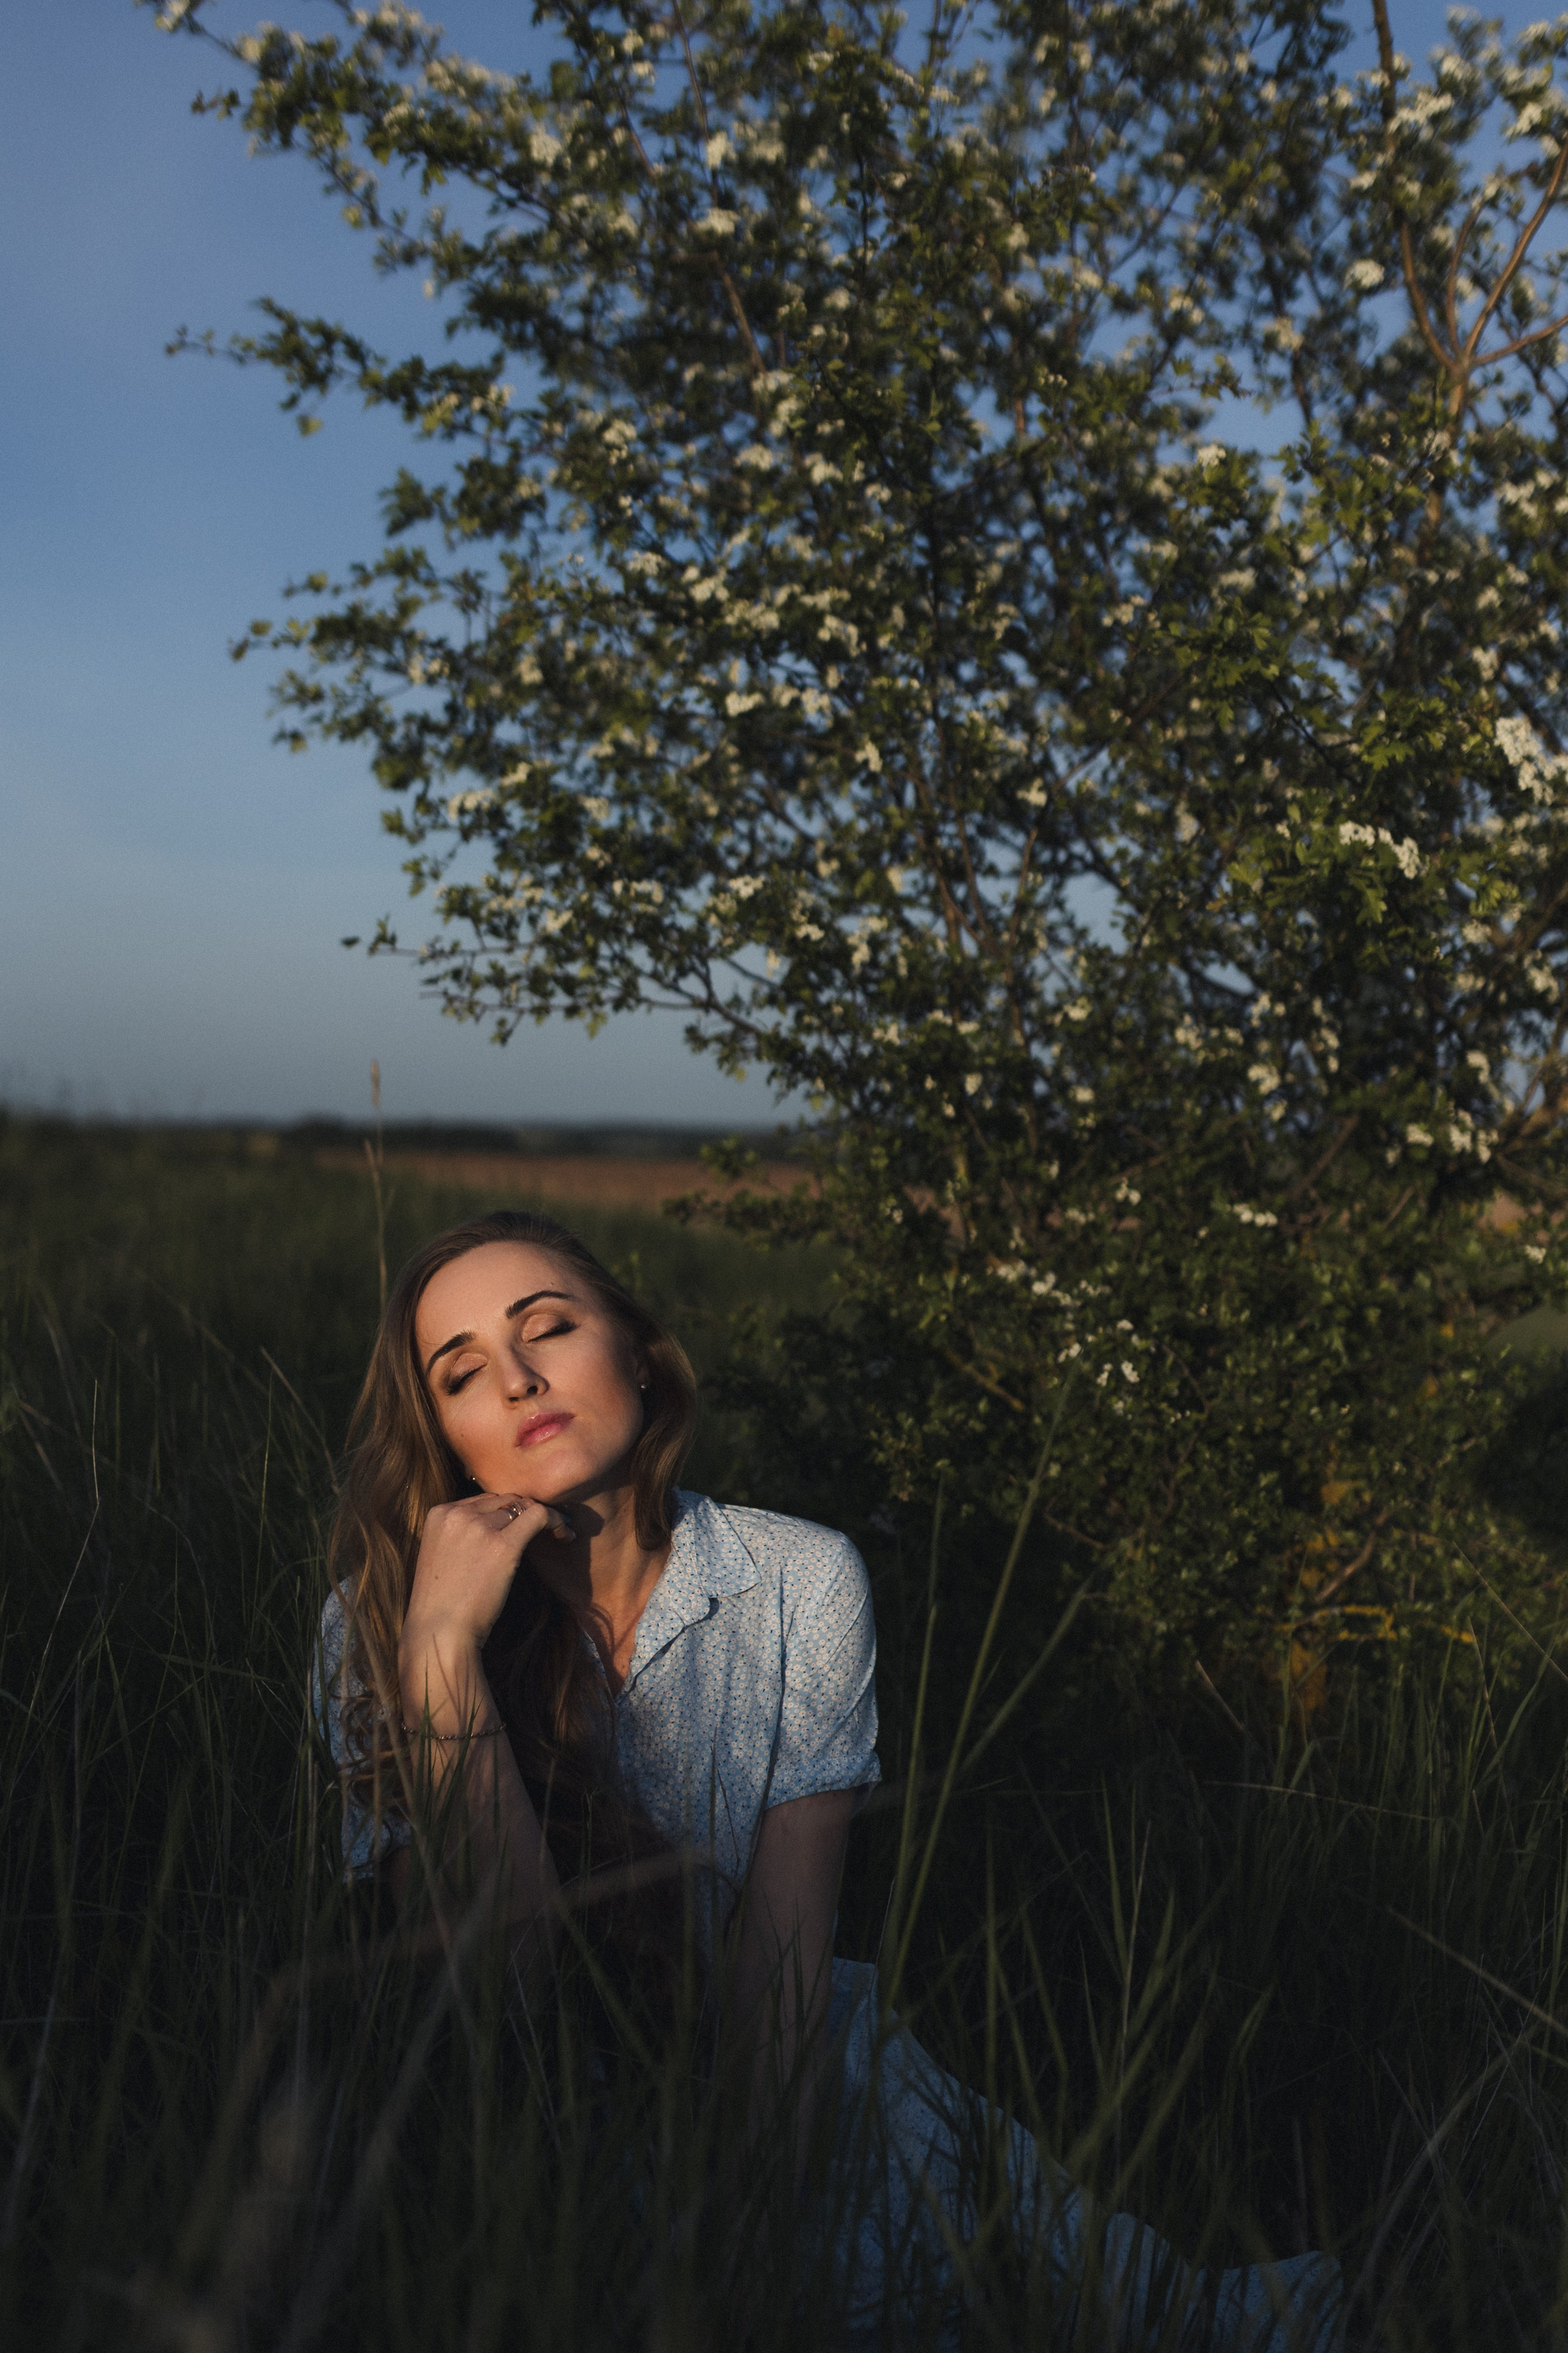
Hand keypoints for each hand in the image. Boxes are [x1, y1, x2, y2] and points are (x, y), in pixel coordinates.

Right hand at [402, 1491, 570, 1657]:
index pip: (482, 1501)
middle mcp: (458, 1514)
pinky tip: (564, 1534)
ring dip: (542, 1517)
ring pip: (522, 1506)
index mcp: (439, 1514)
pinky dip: (555, 1521)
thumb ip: (460, 1536)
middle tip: (544, 1527)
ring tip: (559, 1532)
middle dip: (525, 1512)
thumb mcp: (440, 1557)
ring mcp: (479, 1527)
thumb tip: (494, 1530)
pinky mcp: (502, 1545)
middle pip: (503, 1500)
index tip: (521, 1525)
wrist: (439, 1633)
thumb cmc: (441, 1605)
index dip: (505, 1513)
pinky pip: (538, 1516)